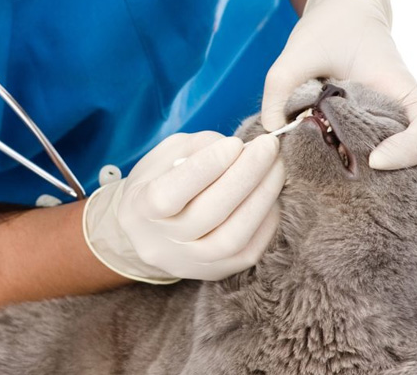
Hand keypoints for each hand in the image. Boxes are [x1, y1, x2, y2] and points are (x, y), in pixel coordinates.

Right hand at [83, 131, 283, 282]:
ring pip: (232, 238)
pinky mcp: (215, 273)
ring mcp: (190, 262)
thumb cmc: (158, 182)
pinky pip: (248, 251)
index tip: (235, 143)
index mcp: (140, 209)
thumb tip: (241, 149)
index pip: (170, 193)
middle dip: (245, 175)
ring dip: (261, 199)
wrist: (148, 232)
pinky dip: (266, 221)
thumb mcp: (165, 155)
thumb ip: (199, 148)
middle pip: (208, 214)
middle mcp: (162, 242)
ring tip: (276, 168)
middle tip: (268, 147)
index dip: (206, 167)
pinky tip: (272, 195)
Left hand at [261, 0, 416, 169]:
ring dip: (360, 171)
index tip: (373, 159)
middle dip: (379, 174)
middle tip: (335, 174)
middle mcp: (400, 109)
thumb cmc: (331, 25)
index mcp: (399, 87)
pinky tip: (313, 161)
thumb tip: (272, 132)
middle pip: (413, 156)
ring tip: (321, 170)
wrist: (342, 10)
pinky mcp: (367, 128)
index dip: (411, 150)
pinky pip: (365, 152)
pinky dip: (344, 162)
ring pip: (390, 161)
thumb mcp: (299, 50)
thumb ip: (280, 87)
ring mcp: (386, 121)